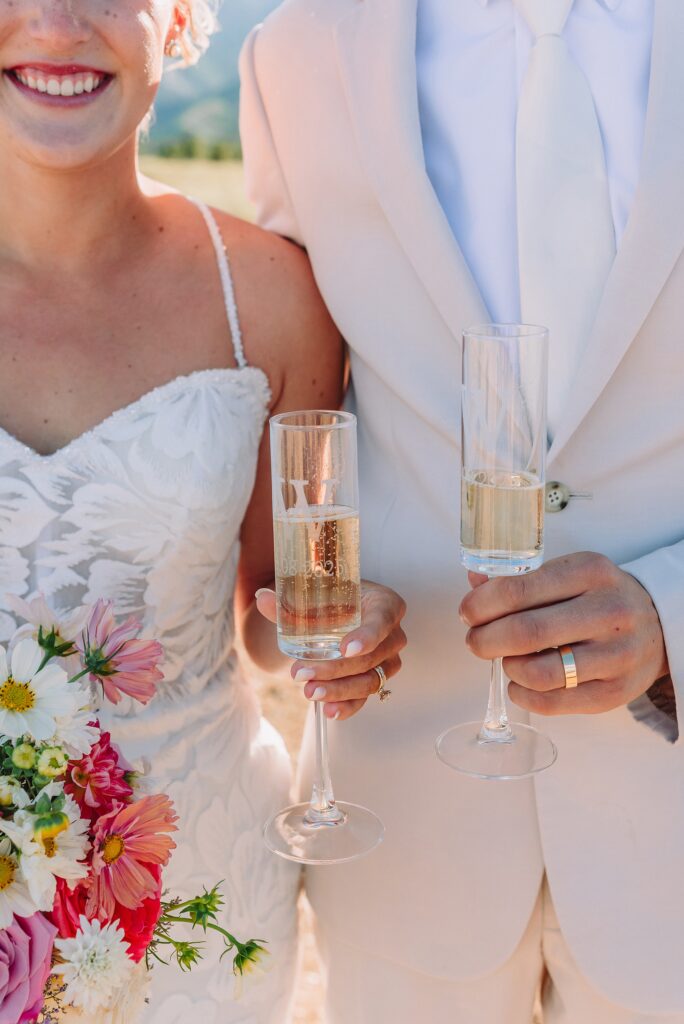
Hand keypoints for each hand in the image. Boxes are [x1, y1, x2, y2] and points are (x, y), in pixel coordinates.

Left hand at [256, 581, 406, 719]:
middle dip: (336, 668)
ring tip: (309, 692)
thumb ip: (290, 601)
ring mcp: (387, 661)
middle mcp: (392, 634)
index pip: (383, 619)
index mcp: (385, 604)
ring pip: (369, 681)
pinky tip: (329, 711)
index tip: (345, 648)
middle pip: (371, 657)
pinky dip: (347, 706)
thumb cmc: (331, 601)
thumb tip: (262, 598)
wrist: (334, 616)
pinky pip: (365, 698)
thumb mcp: (314, 598)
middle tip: (302, 672)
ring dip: (338, 690)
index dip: (368, 636)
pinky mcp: (376, 680)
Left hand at [459, 552, 668, 715]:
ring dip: (508, 667)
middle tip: (475, 642)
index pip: (518, 590)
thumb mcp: (569, 574)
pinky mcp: (614, 693)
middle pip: (526, 633)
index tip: (468, 613)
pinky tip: (519, 682)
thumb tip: (474, 586)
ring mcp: (615, 655)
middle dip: (485, 640)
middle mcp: (608, 612)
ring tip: (506, 659)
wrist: (658, 625)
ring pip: (539, 673)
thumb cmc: (599, 597)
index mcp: (590, 572)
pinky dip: (522, 694)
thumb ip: (520, 579)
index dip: (481, 605)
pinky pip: (553, 703)